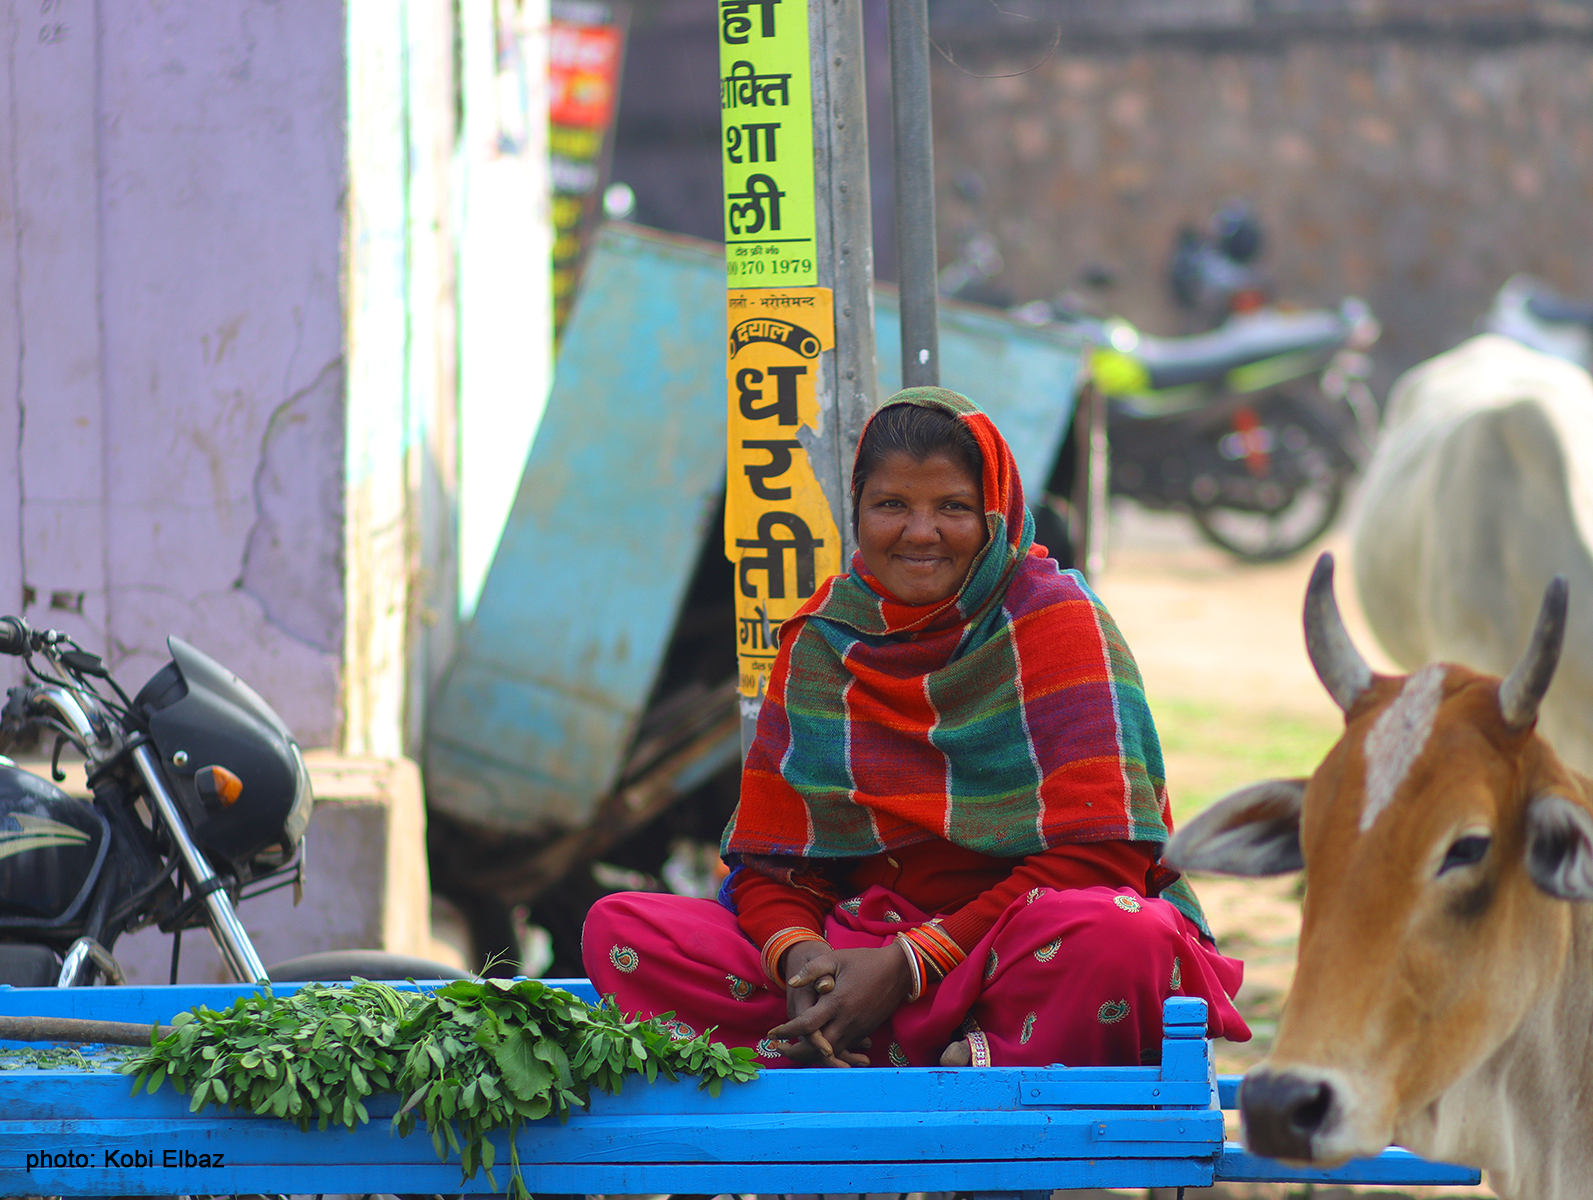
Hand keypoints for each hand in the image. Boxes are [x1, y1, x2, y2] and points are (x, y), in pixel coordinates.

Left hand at [768, 943, 914, 1066]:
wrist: (899, 971)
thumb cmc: (864, 961)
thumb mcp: (836, 958)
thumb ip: (812, 970)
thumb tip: (792, 983)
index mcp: (836, 1003)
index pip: (806, 1025)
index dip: (786, 1031)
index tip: (771, 1034)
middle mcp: (847, 1021)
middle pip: (816, 1049)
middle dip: (795, 1052)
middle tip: (777, 1049)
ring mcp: (858, 1029)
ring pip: (831, 1054)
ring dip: (810, 1055)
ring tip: (792, 1051)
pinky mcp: (865, 1031)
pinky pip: (843, 1049)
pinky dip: (828, 1053)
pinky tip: (816, 1048)